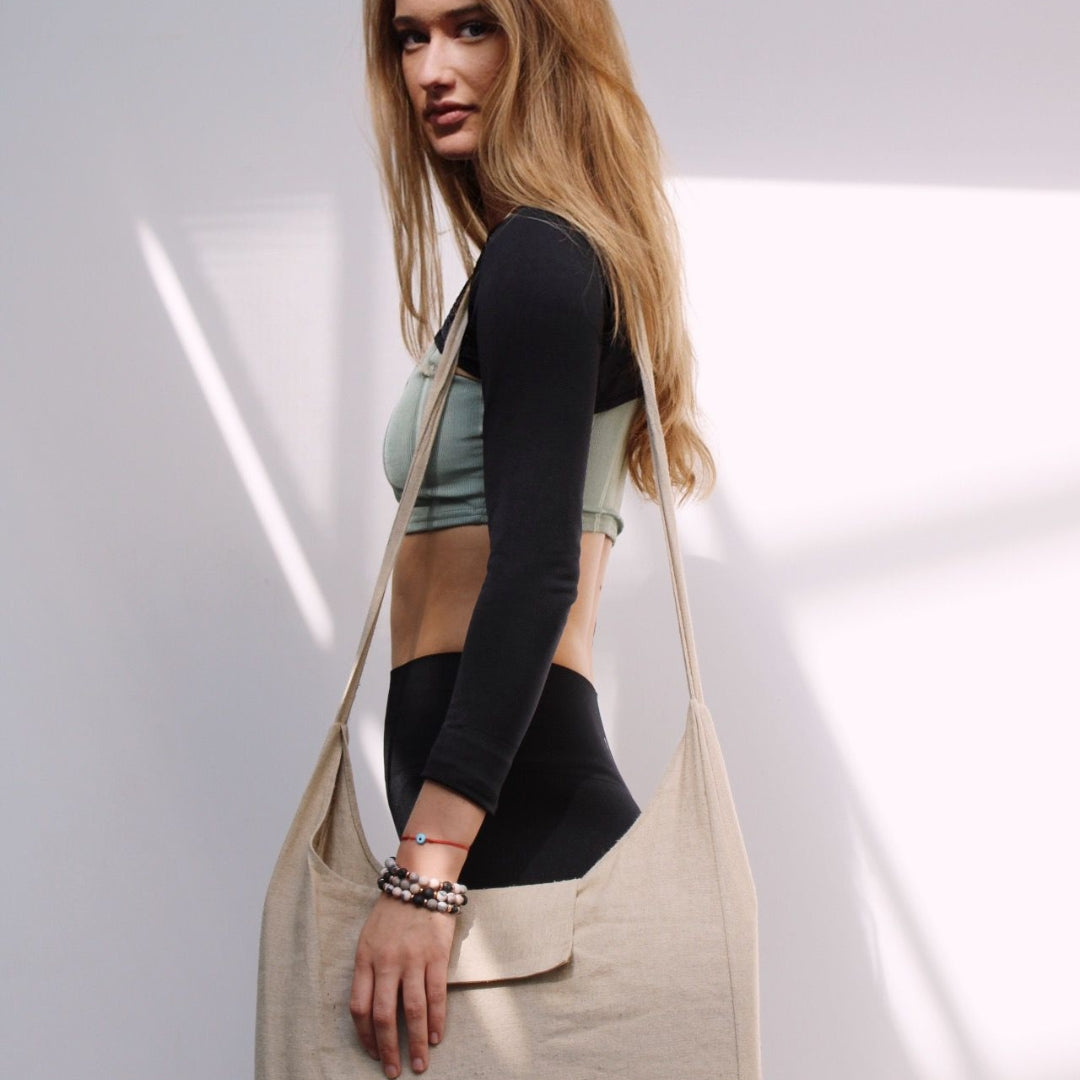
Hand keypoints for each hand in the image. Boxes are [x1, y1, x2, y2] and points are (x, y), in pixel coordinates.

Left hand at [350, 892, 456, 1077]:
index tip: (372, 1053)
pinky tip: (437, 1036)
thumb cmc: (392, 911)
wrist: (420, 881)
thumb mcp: (369, 937)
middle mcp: (386, 962)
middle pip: (383, 1015)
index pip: (358, 1007)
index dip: (365, 1036)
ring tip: (421, 1064)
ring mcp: (412, 959)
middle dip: (388, 1049)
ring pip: (412, 1010)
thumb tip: (371, 1009)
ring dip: (416, 1042)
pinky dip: (437, 1019)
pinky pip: (436, 994)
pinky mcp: (436, 955)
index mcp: (365, 958)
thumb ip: (368, 969)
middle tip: (393, 1072)